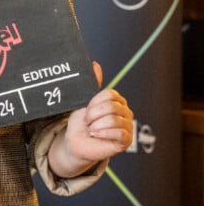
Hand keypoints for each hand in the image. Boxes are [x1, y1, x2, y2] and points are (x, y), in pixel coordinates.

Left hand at [49, 62, 133, 176]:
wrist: (76, 141)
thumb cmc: (81, 122)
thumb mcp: (84, 101)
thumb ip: (93, 84)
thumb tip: (95, 65)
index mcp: (117, 100)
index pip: (109, 94)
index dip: (94, 102)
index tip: (86, 110)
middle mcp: (125, 112)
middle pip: (111, 106)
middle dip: (93, 114)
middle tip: (88, 121)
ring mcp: (128, 126)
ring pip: (113, 119)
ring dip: (96, 125)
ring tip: (92, 129)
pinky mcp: (127, 140)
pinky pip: (118, 132)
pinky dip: (102, 133)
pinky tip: (96, 135)